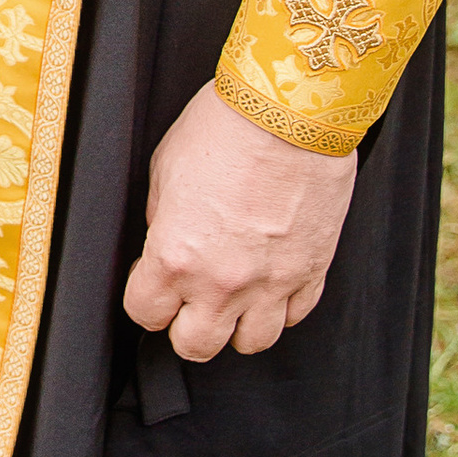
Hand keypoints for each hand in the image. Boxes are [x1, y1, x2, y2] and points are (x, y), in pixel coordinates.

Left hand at [124, 81, 356, 361]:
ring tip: (234, 295)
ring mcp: (272, 282)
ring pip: (251, 343)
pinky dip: (281, 306)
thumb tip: (164, 239)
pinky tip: (270, 280)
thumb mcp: (166, 169)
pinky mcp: (312, 271)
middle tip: (190, 299)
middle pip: (196, 346)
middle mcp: (222, 281)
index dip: (147, 300)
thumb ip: (161, 219)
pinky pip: (295, 315)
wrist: (291, 110)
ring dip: (238, 324)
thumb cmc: (225, 127)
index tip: (153, 284)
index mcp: (175, 256)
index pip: (145, 314)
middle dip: (187, 325)